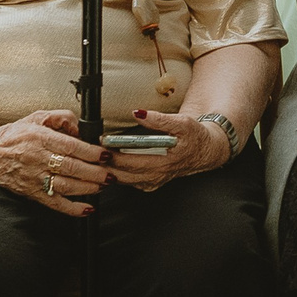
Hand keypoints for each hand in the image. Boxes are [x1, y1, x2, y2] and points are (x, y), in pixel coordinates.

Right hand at [0, 109, 106, 215]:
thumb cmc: (14, 135)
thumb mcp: (37, 117)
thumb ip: (61, 118)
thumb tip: (80, 127)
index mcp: (39, 138)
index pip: (70, 146)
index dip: (90, 152)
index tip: (105, 155)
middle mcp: (37, 158)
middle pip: (71, 168)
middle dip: (95, 172)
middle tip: (111, 174)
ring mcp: (34, 178)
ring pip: (65, 186)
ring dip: (88, 188)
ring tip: (103, 185)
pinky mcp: (31, 192)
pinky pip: (54, 203)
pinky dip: (72, 208)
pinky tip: (87, 208)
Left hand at [107, 106, 235, 190]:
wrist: (205, 151)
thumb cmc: (194, 137)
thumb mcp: (183, 122)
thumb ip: (160, 119)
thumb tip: (139, 113)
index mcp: (165, 163)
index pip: (132, 163)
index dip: (114, 155)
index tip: (102, 144)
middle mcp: (156, 176)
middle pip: (122, 175)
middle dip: (104, 163)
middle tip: (91, 149)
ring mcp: (152, 182)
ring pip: (122, 180)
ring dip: (107, 169)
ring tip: (95, 154)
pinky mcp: (149, 183)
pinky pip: (127, 180)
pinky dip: (115, 172)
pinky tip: (107, 161)